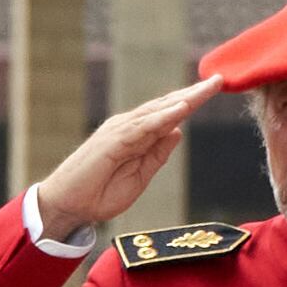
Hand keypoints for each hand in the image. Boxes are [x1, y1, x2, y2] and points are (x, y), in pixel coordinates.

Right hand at [29, 79, 220, 241]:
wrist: (67, 206)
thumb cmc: (98, 195)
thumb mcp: (139, 178)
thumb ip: (156, 155)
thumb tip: (177, 131)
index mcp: (136, 137)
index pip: (168, 115)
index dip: (191, 102)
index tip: (214, 90)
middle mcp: (128, 127)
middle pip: (166, 106)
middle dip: (193, 93)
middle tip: (220, 80)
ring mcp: (119, 131)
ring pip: (157, 111)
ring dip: (183, 99)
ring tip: (208, 88)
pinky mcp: (112, 140)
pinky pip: (143, 126)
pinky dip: (162, 117)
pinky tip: (181, 109)